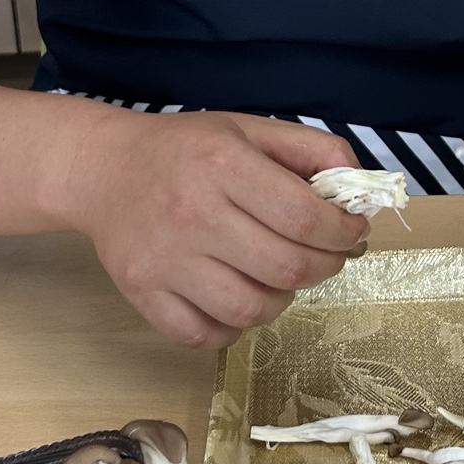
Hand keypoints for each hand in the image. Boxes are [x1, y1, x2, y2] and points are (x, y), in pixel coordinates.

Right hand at [62, 110, 368, 348]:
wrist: (103, 170)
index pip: (303, 217)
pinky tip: (239, 296)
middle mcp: (193, 214)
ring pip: (252, 309)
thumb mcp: (249, 129)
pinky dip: (234, 327)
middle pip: (286, 268)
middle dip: (325, 267)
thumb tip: (359, 189)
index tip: (352, 232)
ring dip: (283, 299)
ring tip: (280, 276)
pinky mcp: (143, 294)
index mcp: (223, 164)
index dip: (343, 233)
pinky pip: (206, 335)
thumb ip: (311, 150)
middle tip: (326, 256)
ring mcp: (165, 261)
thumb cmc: (186, 150)